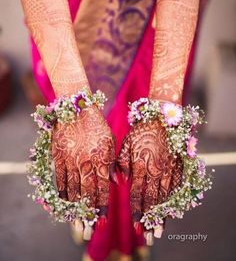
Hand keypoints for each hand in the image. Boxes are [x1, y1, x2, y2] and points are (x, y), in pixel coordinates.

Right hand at [52, 105, 114, 220]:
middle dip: (88, 214)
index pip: (103, 188)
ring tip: (75, 222)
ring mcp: (71, 159)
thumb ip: (113, 163)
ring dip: (74, 207)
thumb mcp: (111, 142)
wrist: (77, 108)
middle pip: (87, 193)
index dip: (102, 206)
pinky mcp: (59, 156)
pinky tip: (63, 203)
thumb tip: (117, 183)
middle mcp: (87, 162)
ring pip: (73, 189)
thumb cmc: (98, 125)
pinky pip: (60, 178)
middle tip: (87, 231)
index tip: (102, 221)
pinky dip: (62, 192)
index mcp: (102, 158)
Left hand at [118, 119, 182, 238]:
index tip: (136, 224)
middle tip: (150, 235)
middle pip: (152, 200)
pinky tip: (172, 210)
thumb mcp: (126, 144)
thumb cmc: (141, 131)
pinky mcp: (177, 166)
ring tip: (161, 230)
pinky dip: (173, 200)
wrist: (161, 118)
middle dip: (150, 219)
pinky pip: (176, 187)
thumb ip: (122, 164)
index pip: (137, 194)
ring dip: (162, 214)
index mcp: (140, 165)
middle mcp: (155, 170)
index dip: (136, 210)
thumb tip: (120, 182)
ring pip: (164, 196)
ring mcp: (168, 169)